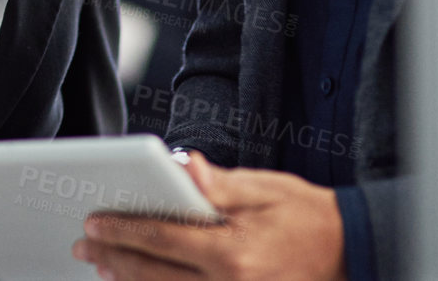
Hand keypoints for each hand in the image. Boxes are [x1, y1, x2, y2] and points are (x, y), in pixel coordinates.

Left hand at [71, 151, 344, 280]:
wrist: (353, 252)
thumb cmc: (306, 215)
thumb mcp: (265, 188)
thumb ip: (219, 184)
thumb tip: (185, 167)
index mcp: (234, 251)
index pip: (163, 240)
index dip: (123, 231)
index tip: (93, 222)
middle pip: (155, 275)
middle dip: (114, 258)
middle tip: (84, 246)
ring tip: (102, 268)